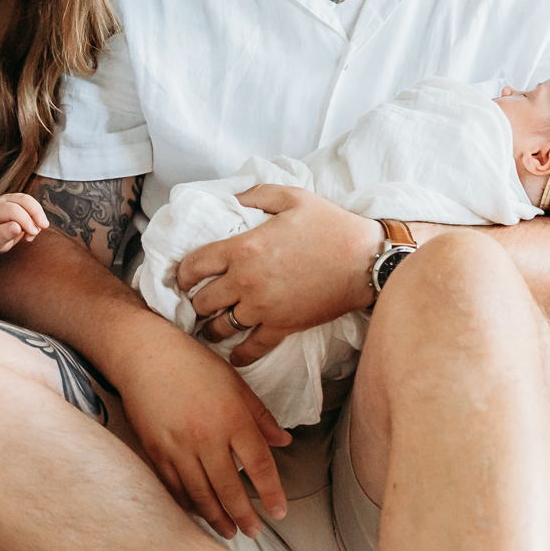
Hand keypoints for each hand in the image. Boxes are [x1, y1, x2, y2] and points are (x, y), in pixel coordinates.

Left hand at [0, 192, 48, 253]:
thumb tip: (17, 227)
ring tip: (33, 235)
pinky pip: (34, 207)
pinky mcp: (21, 203)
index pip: (13, 210)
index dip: (25, 220)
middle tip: (44, 226)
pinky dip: (38, 219)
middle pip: (25, 200)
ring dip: (39, 216)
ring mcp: (14, 199)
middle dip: (36, 213)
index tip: (32, 233)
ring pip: (31, 201)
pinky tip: (31, 233)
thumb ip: (2, 234)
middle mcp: (4, 200)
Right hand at [117, 333, 293, 537]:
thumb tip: (284, 442)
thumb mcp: (236, 383)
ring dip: (217, 517)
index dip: (272, 493)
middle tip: (254, 532)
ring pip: (200, 494)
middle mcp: (207, 437)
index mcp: (233, 417)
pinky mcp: (155, 451)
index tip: (279, 512)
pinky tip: (199, 512)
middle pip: (230, 488)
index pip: (260, 465)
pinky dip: (188, 504)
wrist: (144, 355)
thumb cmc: (194, 365)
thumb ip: (261, 417)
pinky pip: (174, 487)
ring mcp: (178, 447)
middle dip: (244, 515)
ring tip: (229, 531)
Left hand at [178, 185, 380, 365]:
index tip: (183, 278)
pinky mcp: (282, 327)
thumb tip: (234, 196)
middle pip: (202, 301)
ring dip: (211, 328)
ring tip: (209, 327)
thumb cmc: (331, 227)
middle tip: (197, 302)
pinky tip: (233, 355)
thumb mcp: (292, 197)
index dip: (183, 274)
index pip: (195, 265)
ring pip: (220, 327)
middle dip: (195, 302)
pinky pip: (251, 348)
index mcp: (243, 248)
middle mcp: (246, 282)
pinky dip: (239, 355)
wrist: (366, 262)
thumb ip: (257, 194)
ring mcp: (263, 308)